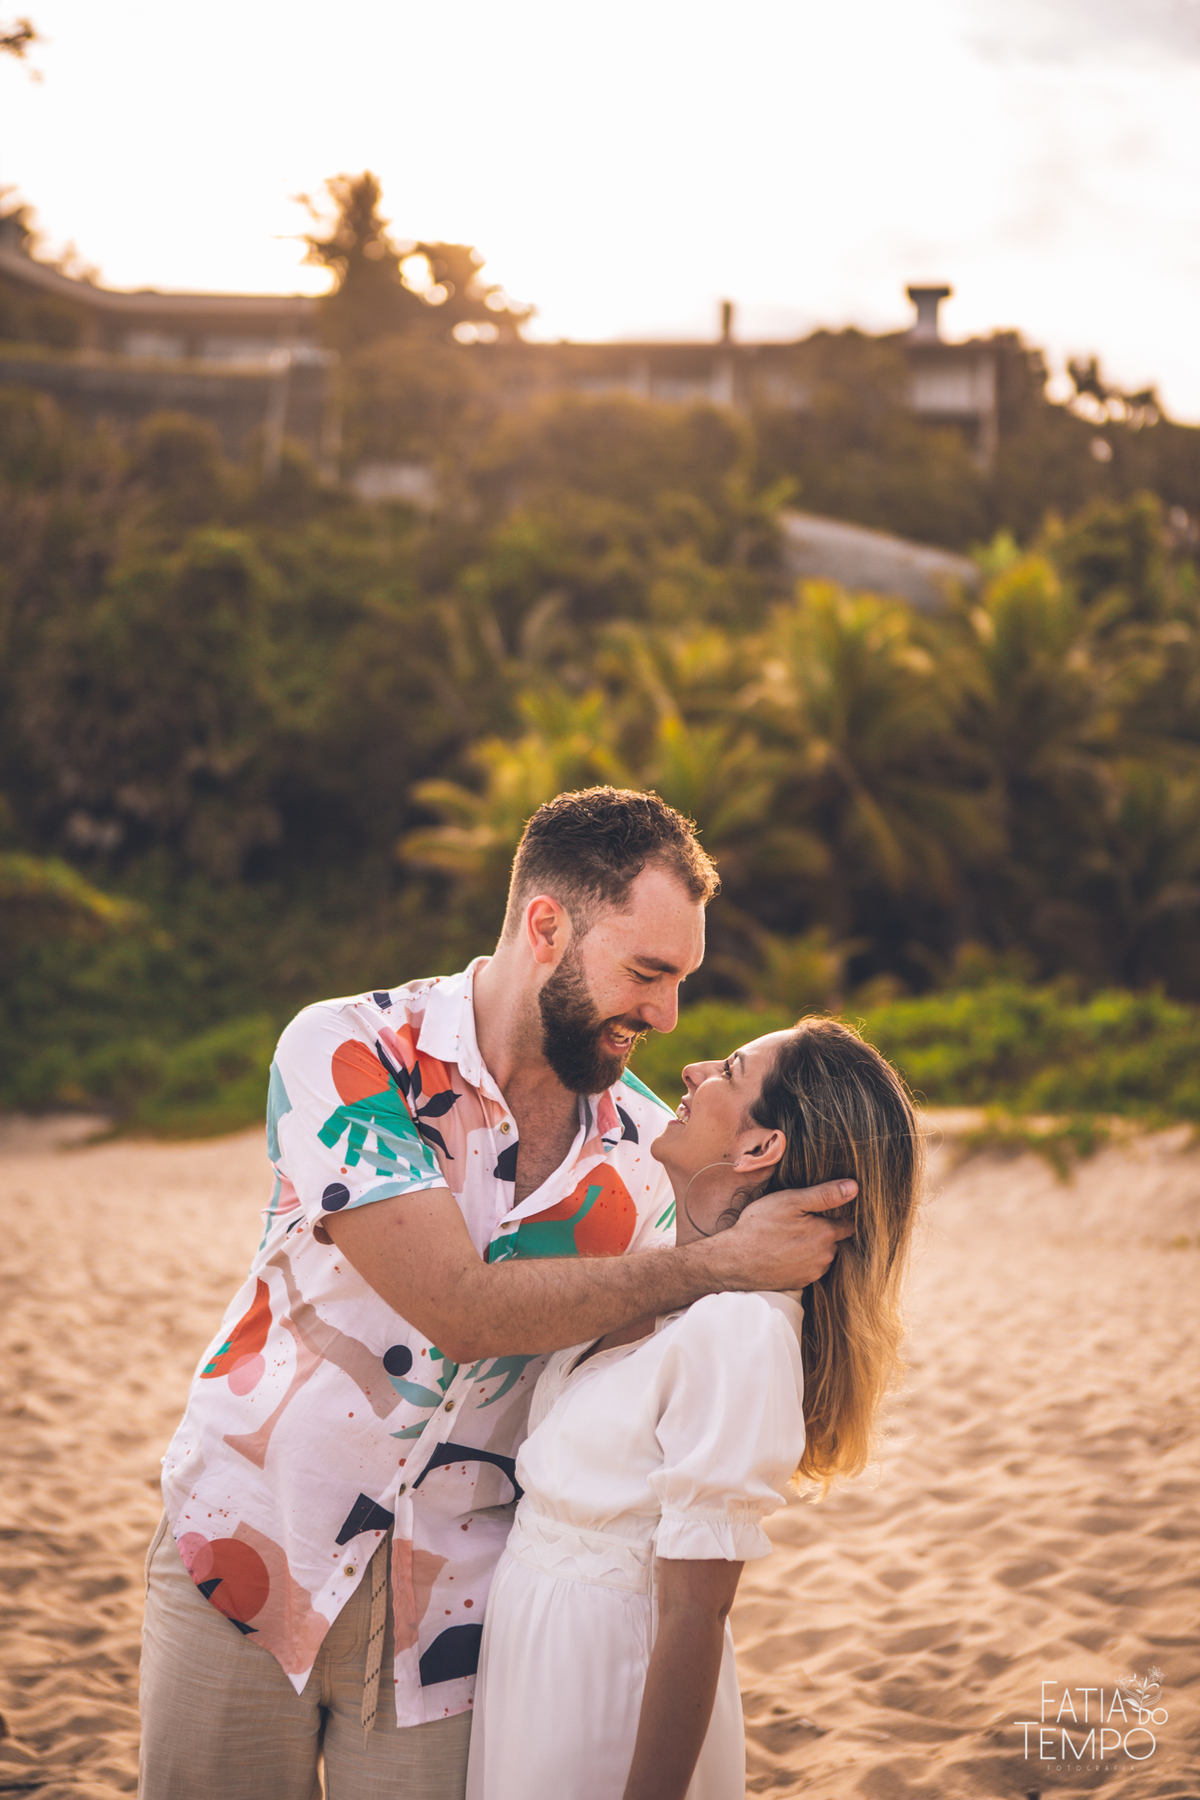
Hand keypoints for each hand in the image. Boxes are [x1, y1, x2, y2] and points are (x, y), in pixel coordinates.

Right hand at [701, 1179, 856, 1290]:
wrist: (734, 1260)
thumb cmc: (760, 1226)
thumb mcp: (791, 1201)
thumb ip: (825, 1195)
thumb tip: (854, 1187)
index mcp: (826, 1235)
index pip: (849, 1224)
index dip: (840, 1214)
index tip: (827, 1208)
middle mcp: (825, 1258)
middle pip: (835, 1240)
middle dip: (824, 1230)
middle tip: (801, 1220)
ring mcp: (812, 1273)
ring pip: (823, 1255)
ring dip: (813, 1247)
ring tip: (791, 1235)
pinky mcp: (800, 1283)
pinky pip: (809, 1268)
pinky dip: (802, 1260)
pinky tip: (785, 1251)